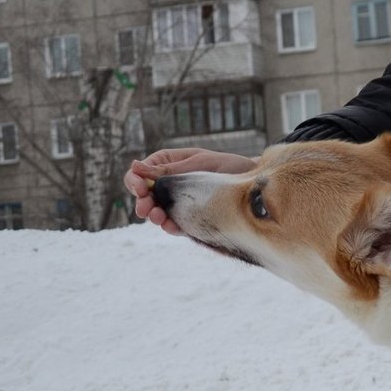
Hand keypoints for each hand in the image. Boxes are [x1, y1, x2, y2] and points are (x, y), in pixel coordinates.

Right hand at [124, 148, 256, 234]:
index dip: (135, 181)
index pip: (140, 173)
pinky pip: (175, 224)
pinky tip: (170, 226)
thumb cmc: (228, 166)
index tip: (141, 188)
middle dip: (142, 202)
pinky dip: (171, 226)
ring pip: (157, 211)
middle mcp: (169, 185)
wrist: (255, 185)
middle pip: (144, 195)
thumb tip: (135, 166)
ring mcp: (178, 202)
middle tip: (146, 209)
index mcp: (167, 164)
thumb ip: (169, 169)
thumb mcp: (198, 163)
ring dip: (154, 216)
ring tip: (158, 218)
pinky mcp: (190, 218)